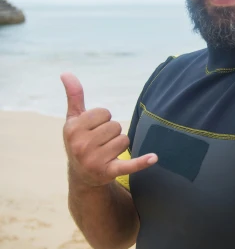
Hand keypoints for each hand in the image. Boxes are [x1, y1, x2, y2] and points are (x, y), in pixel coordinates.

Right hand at [60, 72, 156, 187]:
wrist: (82, 176)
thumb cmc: (79, 140)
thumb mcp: (74, 119)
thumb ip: (74, 96)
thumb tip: (66, 73)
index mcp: (73, 129)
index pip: (104, 112)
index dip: (102, 119)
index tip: (93, 129)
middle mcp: (81, 146)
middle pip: (115, 126)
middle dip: (111, 132)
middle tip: (100, 143)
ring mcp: (94, 160)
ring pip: (124, 140)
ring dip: (119, 145)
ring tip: (106, 152)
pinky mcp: (109, 172)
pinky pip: (128, 165)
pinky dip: (141, 162)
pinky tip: (153, 158)